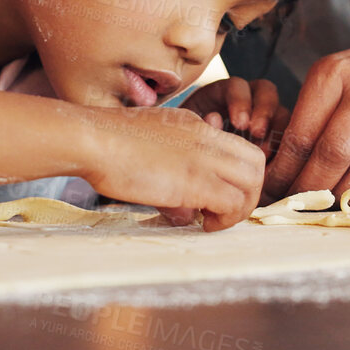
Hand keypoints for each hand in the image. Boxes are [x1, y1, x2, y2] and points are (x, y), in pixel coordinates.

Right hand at [80, 105, 265, 230]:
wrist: (92, 138)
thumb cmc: (106, 144)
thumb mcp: (149, 144)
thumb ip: (171, 166)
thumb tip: (183, 208)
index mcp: (194, 125)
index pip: (238, 147)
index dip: (237, 175)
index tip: (220, 193)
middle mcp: (206, 138)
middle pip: (256, 163)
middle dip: (248, 192)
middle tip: (225, 211)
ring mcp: (202, 158)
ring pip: (252, 183)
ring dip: (240, 208)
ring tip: (214, 221)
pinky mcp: (194, 181)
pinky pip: (232, 203)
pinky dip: (225, 219)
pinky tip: (205, 225)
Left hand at [181, 77, 290, 158]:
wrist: (189, 167)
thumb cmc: (185, 147)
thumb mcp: (186, 133)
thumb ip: (199, 125)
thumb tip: (214, 119)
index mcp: (221, 94)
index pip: (236, 85)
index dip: (241, 100)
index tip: (238, 123)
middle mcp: (246, 101)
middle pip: (266, 91)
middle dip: (264, 110)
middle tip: (256, 132)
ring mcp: (263, 119)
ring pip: (281, 112)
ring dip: (277, 129)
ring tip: (265, 152)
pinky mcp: (273, 138)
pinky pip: (286, 136)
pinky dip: (281, 148)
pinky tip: (271, 164)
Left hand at [262, 25, 349, 203]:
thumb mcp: (338, 78)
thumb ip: (313, 117)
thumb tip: (281, 172)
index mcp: (335, 74)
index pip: (301, 134)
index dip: (284, 172)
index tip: (272, 190)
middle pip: (333, 153)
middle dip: (311, 187)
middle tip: (298, 202)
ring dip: (345, 195)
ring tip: (329, 203)